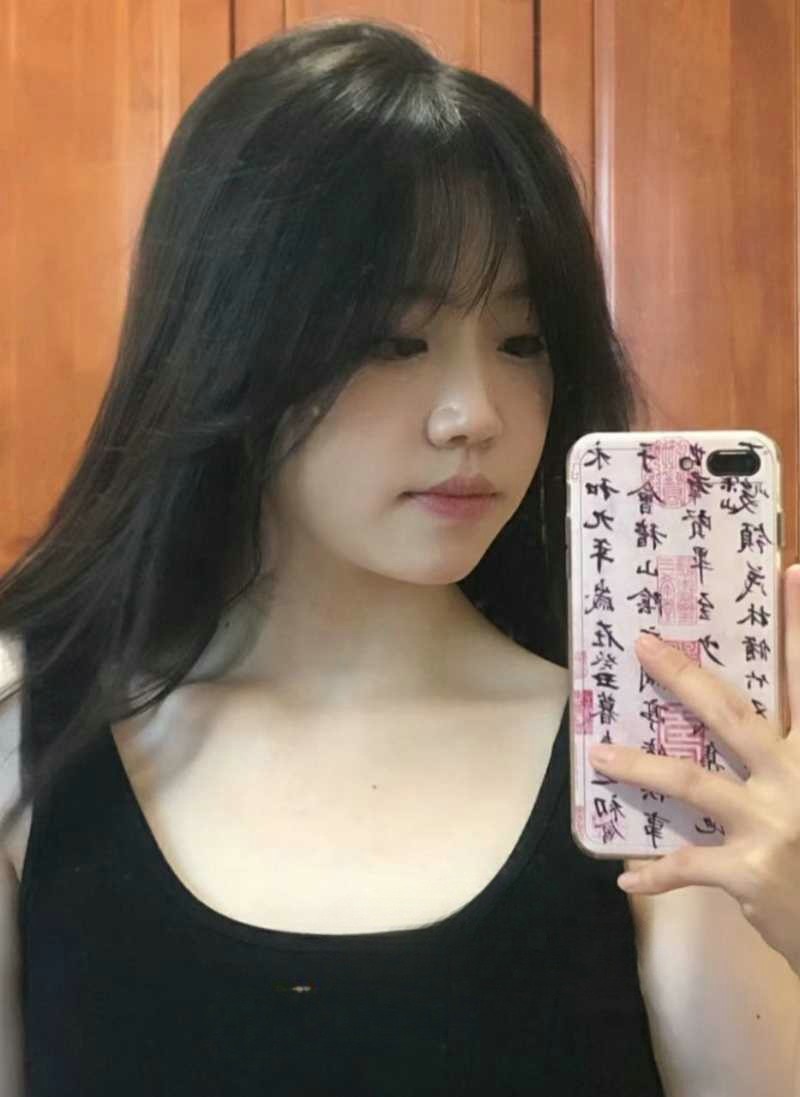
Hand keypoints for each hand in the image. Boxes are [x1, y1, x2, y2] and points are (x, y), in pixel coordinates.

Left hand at [588, 563, 799, 975]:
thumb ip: (787, 755)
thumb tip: (751, 733)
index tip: (792, 572)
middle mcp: (797, 776)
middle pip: (732, 713)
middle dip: (683, 676)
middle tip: (642, 644)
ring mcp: (773, 822)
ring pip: (692, 780)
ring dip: (638, 764)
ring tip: (597, 751)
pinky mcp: (751, 870)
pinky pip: (688, 864)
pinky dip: (655, 874)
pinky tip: (627, 880)